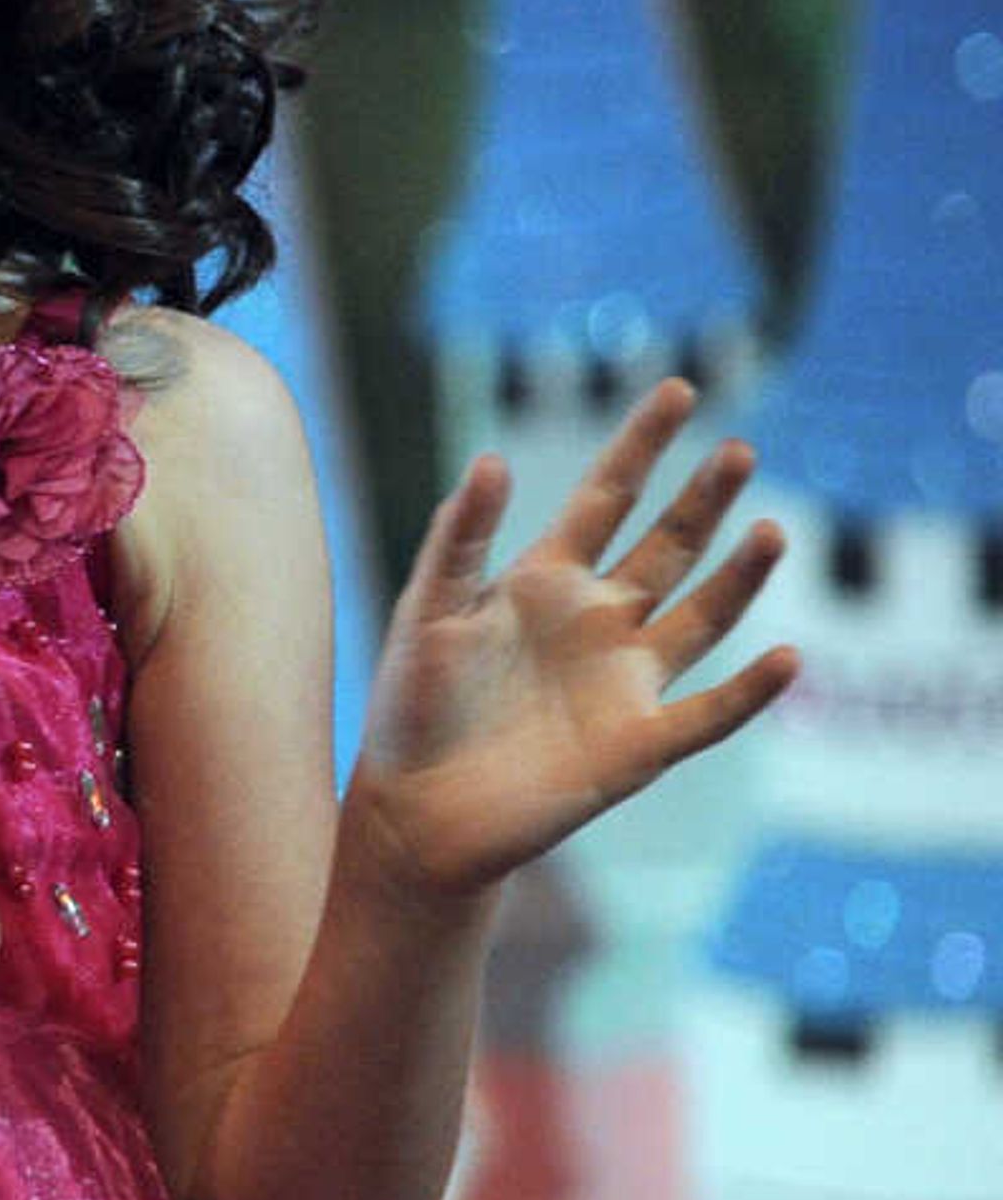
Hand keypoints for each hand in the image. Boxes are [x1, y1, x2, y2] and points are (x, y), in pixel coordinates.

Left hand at [346, 382, 796, 898]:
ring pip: (702, 618)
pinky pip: (708, 714)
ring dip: (739, 579)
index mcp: (544, 580)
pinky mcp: (638, 746)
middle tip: (737, 450)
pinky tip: (787, 659)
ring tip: (772, 531)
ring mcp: (624, 682)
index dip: (641, 444)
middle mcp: (597, 622)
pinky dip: (749, 691)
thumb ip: (458, 539)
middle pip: (668, 547)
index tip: (678, 389)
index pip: (606, 496)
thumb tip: (489, 459)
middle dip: (703, 499)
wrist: (415, 811)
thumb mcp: (425, 612)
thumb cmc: (412, 706)